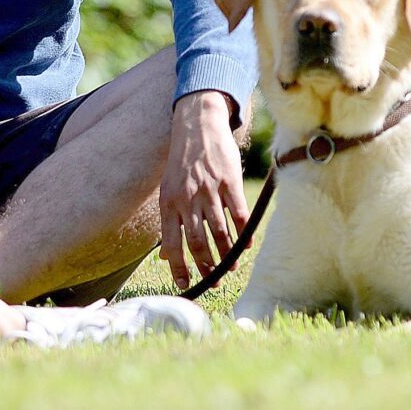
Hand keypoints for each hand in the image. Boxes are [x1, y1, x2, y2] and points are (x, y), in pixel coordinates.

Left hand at [161, 89, 249, 285]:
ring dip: (226, 254)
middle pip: (197, 243)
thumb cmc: (182, 162)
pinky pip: (237, 213)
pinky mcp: (229, 181)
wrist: (198, 125)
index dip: (178, 268)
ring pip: (219, 231)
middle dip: (206, 267)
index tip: (186, 284)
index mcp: (169, 204)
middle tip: (215, 281)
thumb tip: (165, 256)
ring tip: (230, 267)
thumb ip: (169, 222)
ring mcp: (209, 190)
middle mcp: (187, 199)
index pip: (172, 244)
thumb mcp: (167, 190)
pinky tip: (245, 244)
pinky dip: (243, 232)